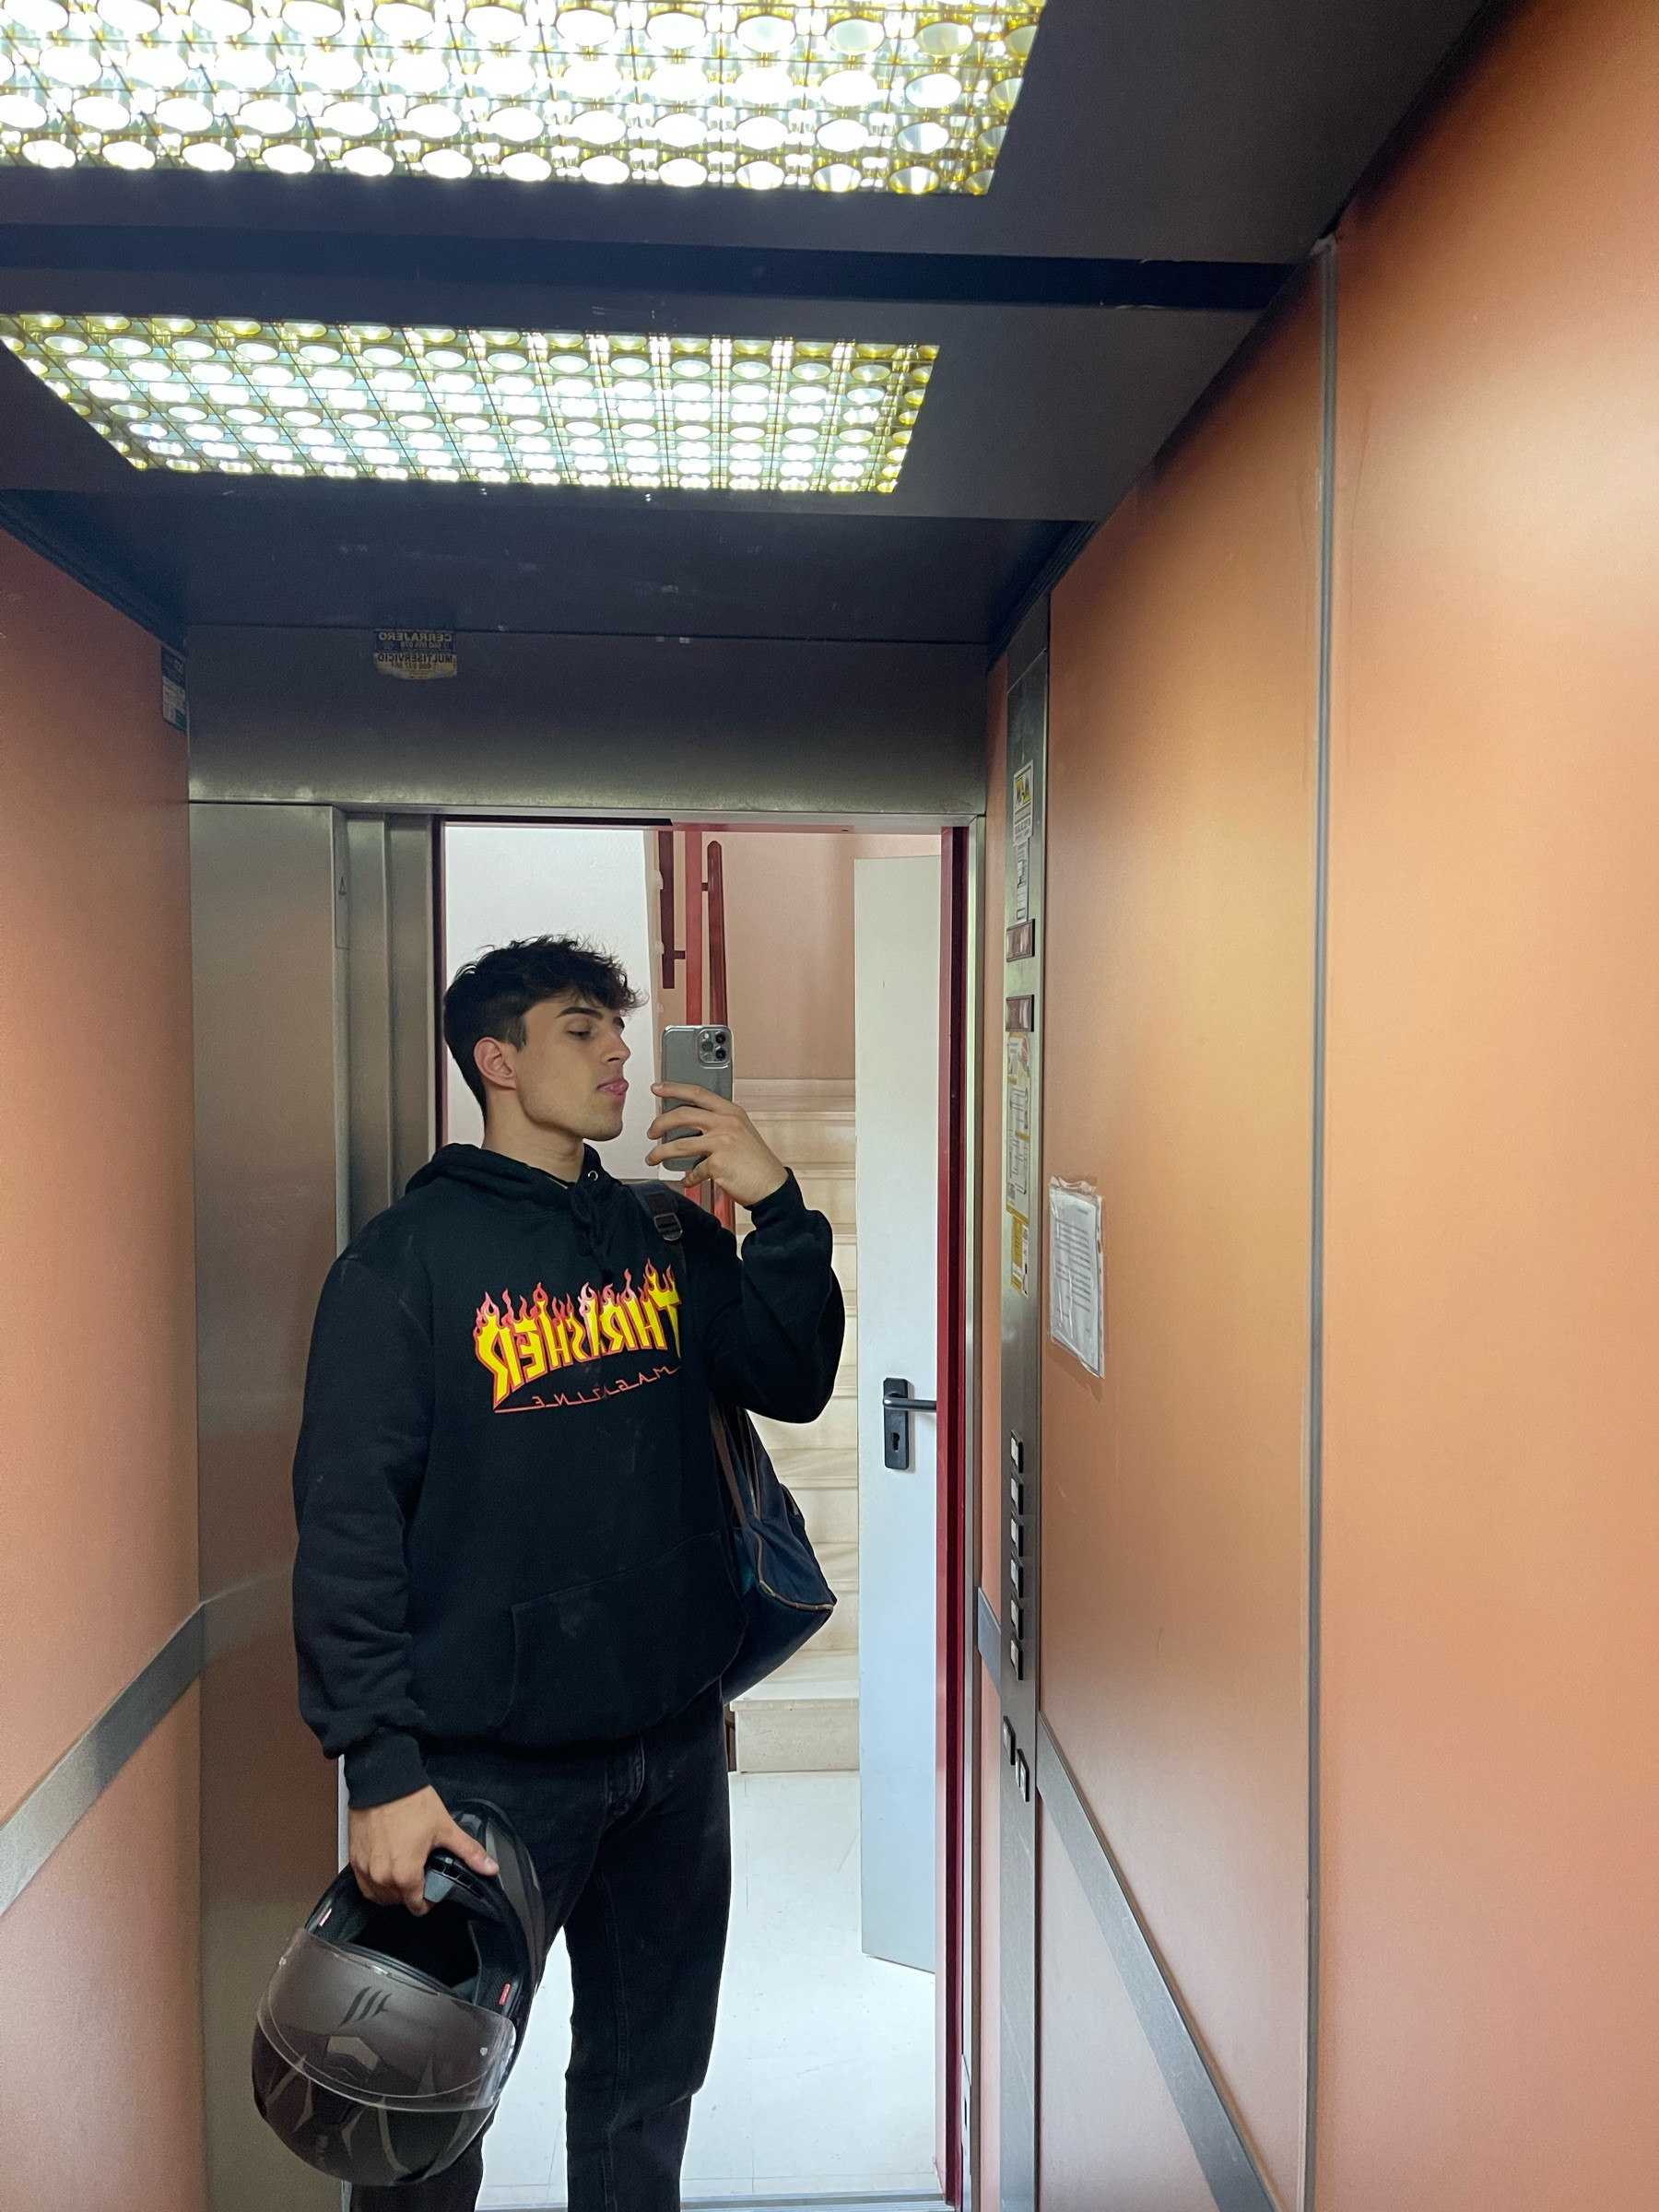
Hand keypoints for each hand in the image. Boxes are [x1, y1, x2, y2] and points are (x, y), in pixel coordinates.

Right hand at [348, 1786, 497, 1914]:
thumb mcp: (445, 1828)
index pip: (417, 1907)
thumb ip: (469, 1852)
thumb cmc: (411, 1802)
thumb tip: (491, 1868)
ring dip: (393, 1890)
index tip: (434, 1884)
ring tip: (406, 1869)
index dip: (430, 1899)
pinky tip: (387, 1867)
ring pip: (380, 1896)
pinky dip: (376, 1882)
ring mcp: (365, 1870)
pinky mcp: (354, 1859)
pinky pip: (364, 1884)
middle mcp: (381, 1878)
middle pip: (399, 1902)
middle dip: (412, 1892)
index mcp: (405, 1875)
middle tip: (422, 1871)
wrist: (382, 1780)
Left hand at [647, 1083, 788, 1207]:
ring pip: (679, 1144)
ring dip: (660, 1152)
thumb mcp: (741, 1133)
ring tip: (653, 1158)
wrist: (772, 1186)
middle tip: (652, 1132)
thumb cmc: (757, 1163)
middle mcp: (726, 1123)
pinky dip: (688, 1177)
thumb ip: (719, 1125)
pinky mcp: (718, 1163)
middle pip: (683, 1115)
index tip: (658, 1088)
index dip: (674, 1088)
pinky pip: (693, 1170)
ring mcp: (722, 1142)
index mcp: (731, 1112)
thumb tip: (690, 1126)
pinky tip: (688, 1179)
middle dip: (660, 1123)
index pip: (698, 1093)